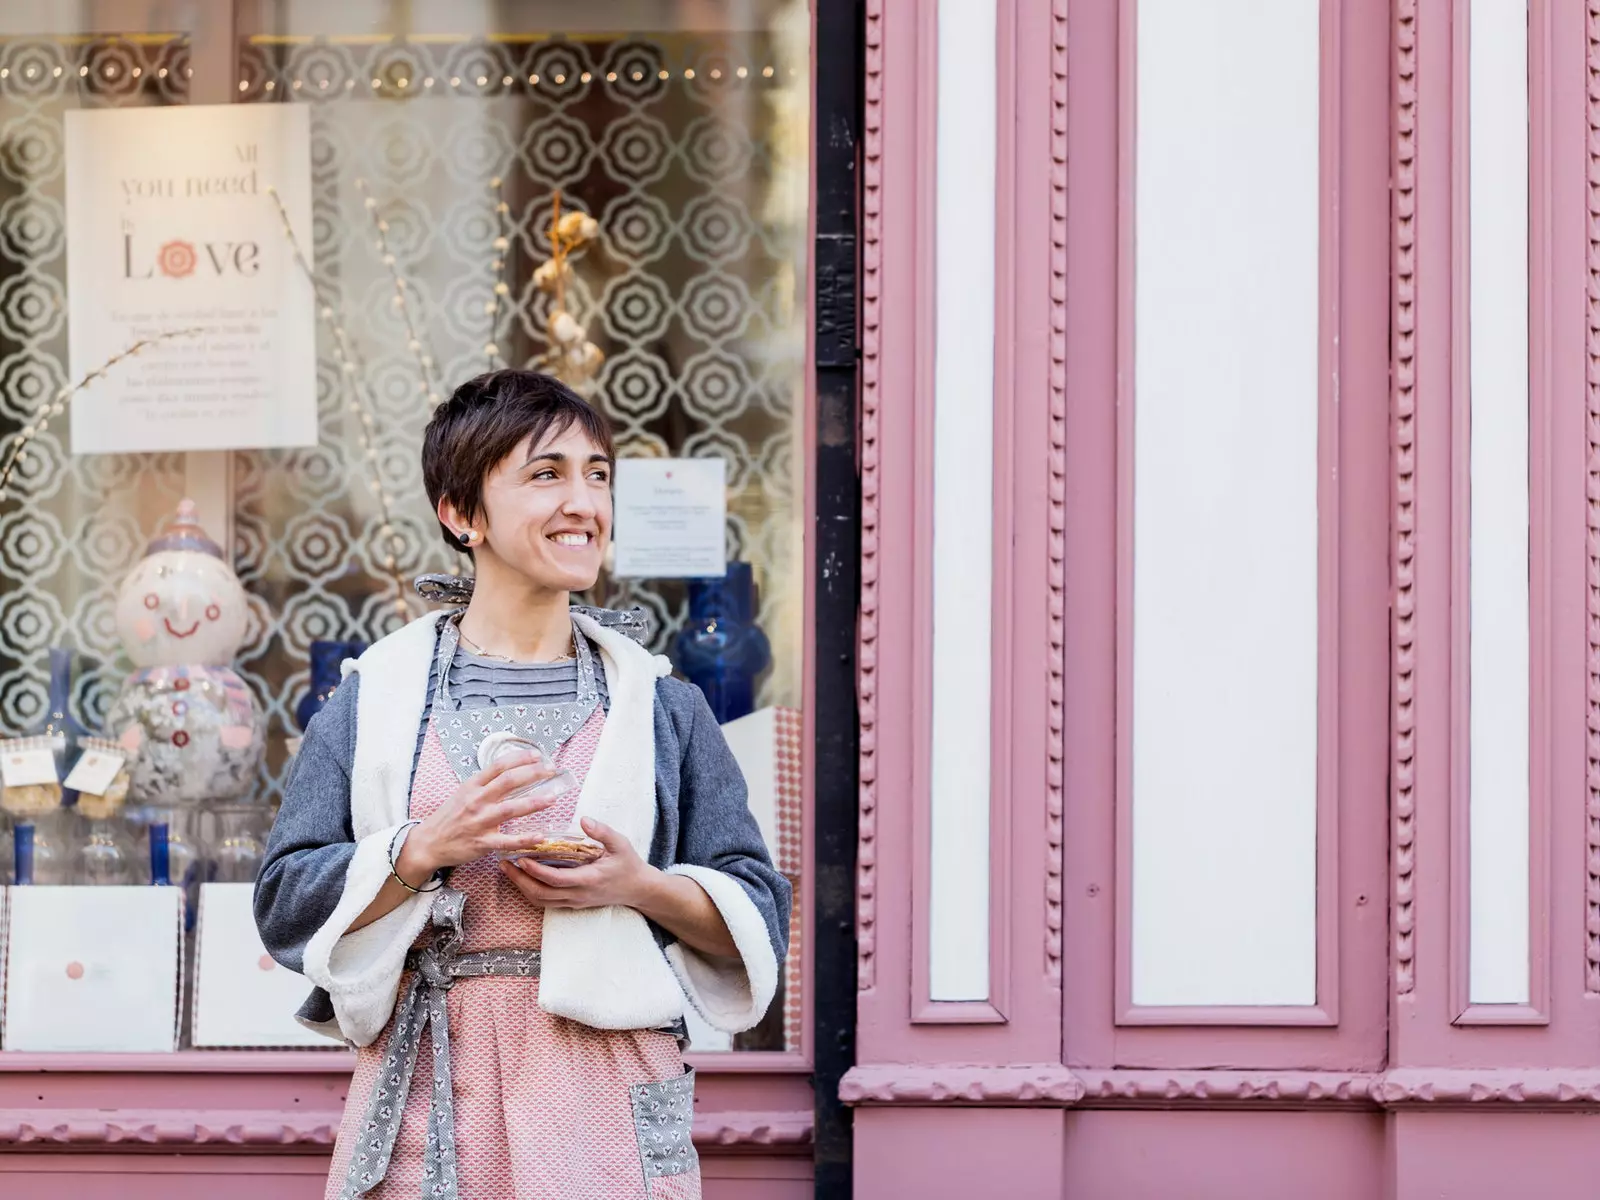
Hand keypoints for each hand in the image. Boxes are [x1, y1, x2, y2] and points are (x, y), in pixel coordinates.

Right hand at [400, 750, 562, 879]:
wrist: (428, 843)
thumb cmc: (448, 817)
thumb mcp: (462, 793)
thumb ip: (484, 784)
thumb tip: (508, 772)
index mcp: (472, 786)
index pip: (498, 766)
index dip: (520, 758)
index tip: (537, 755)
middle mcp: (477, 800)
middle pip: (509, 782)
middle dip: (533, 774)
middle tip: (551, 770)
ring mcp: (480, 822)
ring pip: (511, 809)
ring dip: (534, 803)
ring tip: (552, 798)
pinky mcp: (482, 842)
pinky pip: (508, 841)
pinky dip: (525, 839)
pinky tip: (540, 836)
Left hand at [497, 817, 654, 910]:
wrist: (638, 889)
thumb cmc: (629, 864)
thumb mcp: (621, 844)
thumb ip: (603, 832)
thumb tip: (584, 819)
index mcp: (589, 880)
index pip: (555, 879)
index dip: (535, 870)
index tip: (520, 857)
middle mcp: (578, 895)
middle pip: (541, 894)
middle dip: (519, 881)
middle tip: (503, 864)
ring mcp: (574, 902)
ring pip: (541, 901)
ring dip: (522, 887)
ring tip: (508, 870)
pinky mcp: (573, 903)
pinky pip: (547, 901)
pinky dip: (531, 891)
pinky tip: (523, 878)